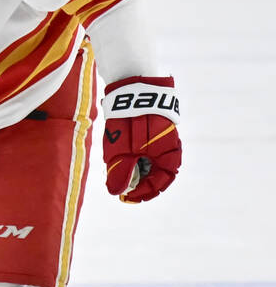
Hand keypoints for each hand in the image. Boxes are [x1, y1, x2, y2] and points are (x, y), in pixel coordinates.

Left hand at [102, 76, 181, 202]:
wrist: (132, 88)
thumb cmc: (130, 122)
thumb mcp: (122, 152)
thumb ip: (121, 173)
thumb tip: (116, 193)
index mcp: (169, 155)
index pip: (161, 183)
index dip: (144, 193)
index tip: (126, 198)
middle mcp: (170, 146)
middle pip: (155, 172)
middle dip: (138, 180)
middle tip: (120, 185)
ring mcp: (162, 136)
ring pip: (150, 159)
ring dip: (135, 167)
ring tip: (118, 168)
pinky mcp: (153, 127)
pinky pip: (146, 146)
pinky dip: (134, 154)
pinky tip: (120, 152)